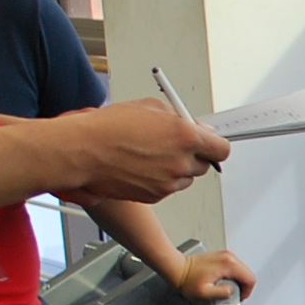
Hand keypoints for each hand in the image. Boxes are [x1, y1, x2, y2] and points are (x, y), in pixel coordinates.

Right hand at [47, 100, 230, 204]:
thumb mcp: (151, 108)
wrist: (83, 151)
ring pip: (185, 178)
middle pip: (204, 165)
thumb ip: (180, 118)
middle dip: (193, 155)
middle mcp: (181, 162)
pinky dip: (159, 179)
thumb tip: (195, 127)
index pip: (221, 149)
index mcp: (185, 137)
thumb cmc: (110, 127)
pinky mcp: (155, 196)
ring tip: (150, 154)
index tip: (210, 142)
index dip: (215, 145)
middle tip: (174, 145)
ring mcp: (169, 182)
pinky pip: (167, 188)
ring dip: (176, 168)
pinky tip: (140, 166)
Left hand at [167, 248, 254, 300]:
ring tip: (224, 288)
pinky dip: (232, 276)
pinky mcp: (222, 256)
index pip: (250, 279)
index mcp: (228, 264)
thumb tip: (233, 291)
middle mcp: (229, 257)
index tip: (237, 297)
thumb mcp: (204, 293)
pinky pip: (235, 267)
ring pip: (242, 271)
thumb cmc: (187, 280)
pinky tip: (221, 281)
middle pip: (248, 274)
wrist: (178, 269)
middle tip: (230, 294)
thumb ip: (222, 293)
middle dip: (243, 287)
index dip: (246, 292)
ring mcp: (226, 255)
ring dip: (237, 281)